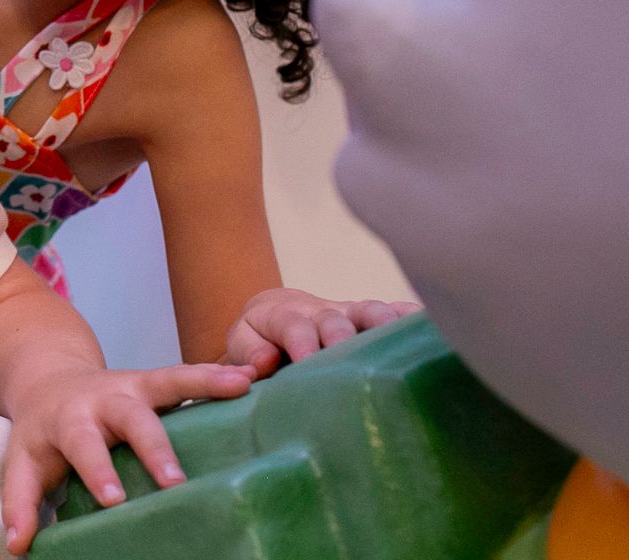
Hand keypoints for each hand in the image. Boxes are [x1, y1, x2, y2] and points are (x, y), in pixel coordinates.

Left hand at [1, 363, 254, 553]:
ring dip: (202, 383)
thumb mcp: (23, 463)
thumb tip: (18, 545)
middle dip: (153, 448)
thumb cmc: (42, 434)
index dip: (97, 470)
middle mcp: (102, 399)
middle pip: (130, 417)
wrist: (46, 379)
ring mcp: (131, 385)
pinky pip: (187, 374)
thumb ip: (21, 501)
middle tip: (176, 480)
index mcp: (69, 420)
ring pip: (166, 381)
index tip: (113, 499)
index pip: (83, 446)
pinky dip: (217, 373)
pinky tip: (250, 375)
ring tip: (239, 386)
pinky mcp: (154, 380)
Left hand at [222, 288, 419, 376]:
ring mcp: (348, 314)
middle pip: (334, 319)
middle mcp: (319, 311)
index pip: (292, 326)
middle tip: (348, 354)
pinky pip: (394, 312)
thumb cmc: (258, 339)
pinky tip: (433, 325)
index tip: (306, 361)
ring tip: (401, 337)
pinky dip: (413, 316)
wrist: (273, 318)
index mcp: (283, 316)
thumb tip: (265, 363)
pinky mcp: (369, 319)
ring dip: (383, 322)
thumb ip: (248, 352)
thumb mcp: (242, 343)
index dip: (301, 342)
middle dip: (342, 336)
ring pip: (368, 311)